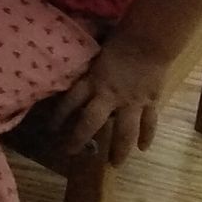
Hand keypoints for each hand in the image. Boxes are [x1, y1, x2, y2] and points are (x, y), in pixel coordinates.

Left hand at [53, 36, 169, 165]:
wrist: (149, 38)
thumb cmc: (120, 37)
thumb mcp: (97, 50)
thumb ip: (89, 65)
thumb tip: (72, 62)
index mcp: (93, 80)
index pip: (70, 101)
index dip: (59, 116)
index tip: (52, 129)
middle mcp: (109, 95)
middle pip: (90, 123)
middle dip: (78, 139)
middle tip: (71, 152)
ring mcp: (131, 102)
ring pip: (124, 132)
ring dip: (119, 150)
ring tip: (114, 164)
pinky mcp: (150, 102)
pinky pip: (149, 123)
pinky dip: (148, 136)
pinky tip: (144, 148)